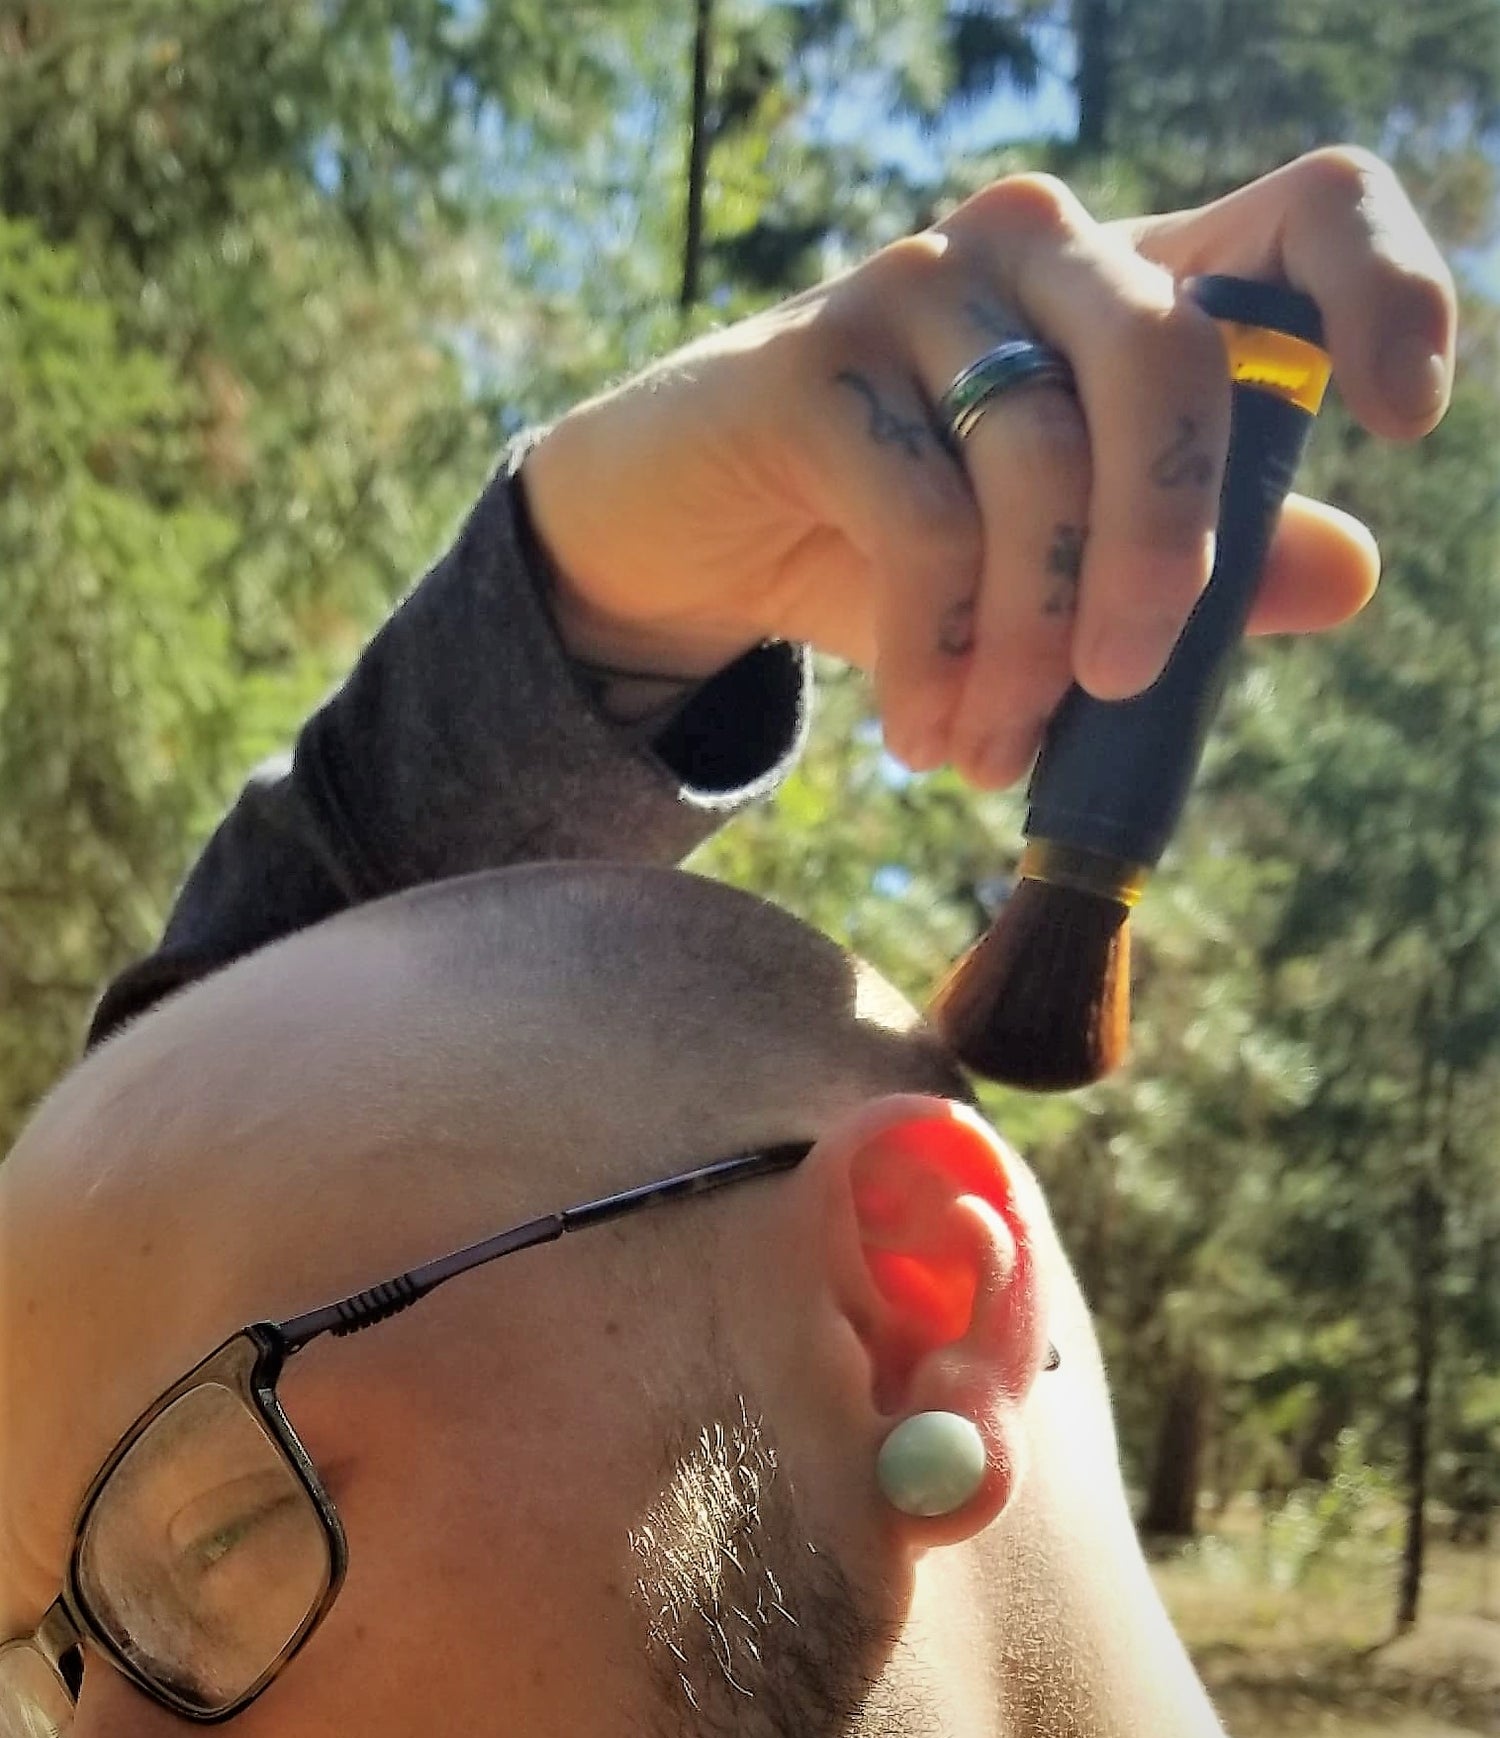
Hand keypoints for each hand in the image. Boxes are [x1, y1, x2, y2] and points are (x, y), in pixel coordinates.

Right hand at [520, 147, 1455, 788]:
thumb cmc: (894, 549)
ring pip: (1038, 464)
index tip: (1403, 423)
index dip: (1382, 290)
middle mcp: (1039, 248)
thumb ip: (1201, 572)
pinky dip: (936, 657)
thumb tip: (1351, 570)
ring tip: (991, 755)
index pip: (1302, 217)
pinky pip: (920, 525)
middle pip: (1170, 353)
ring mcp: (919, 285)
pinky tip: (924, 734)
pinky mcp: (811, 357)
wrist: (692, 543)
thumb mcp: (1061, 575)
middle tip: (1120, 691)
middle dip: (1163, 550)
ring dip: (1026, 648)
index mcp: (1132, 285)